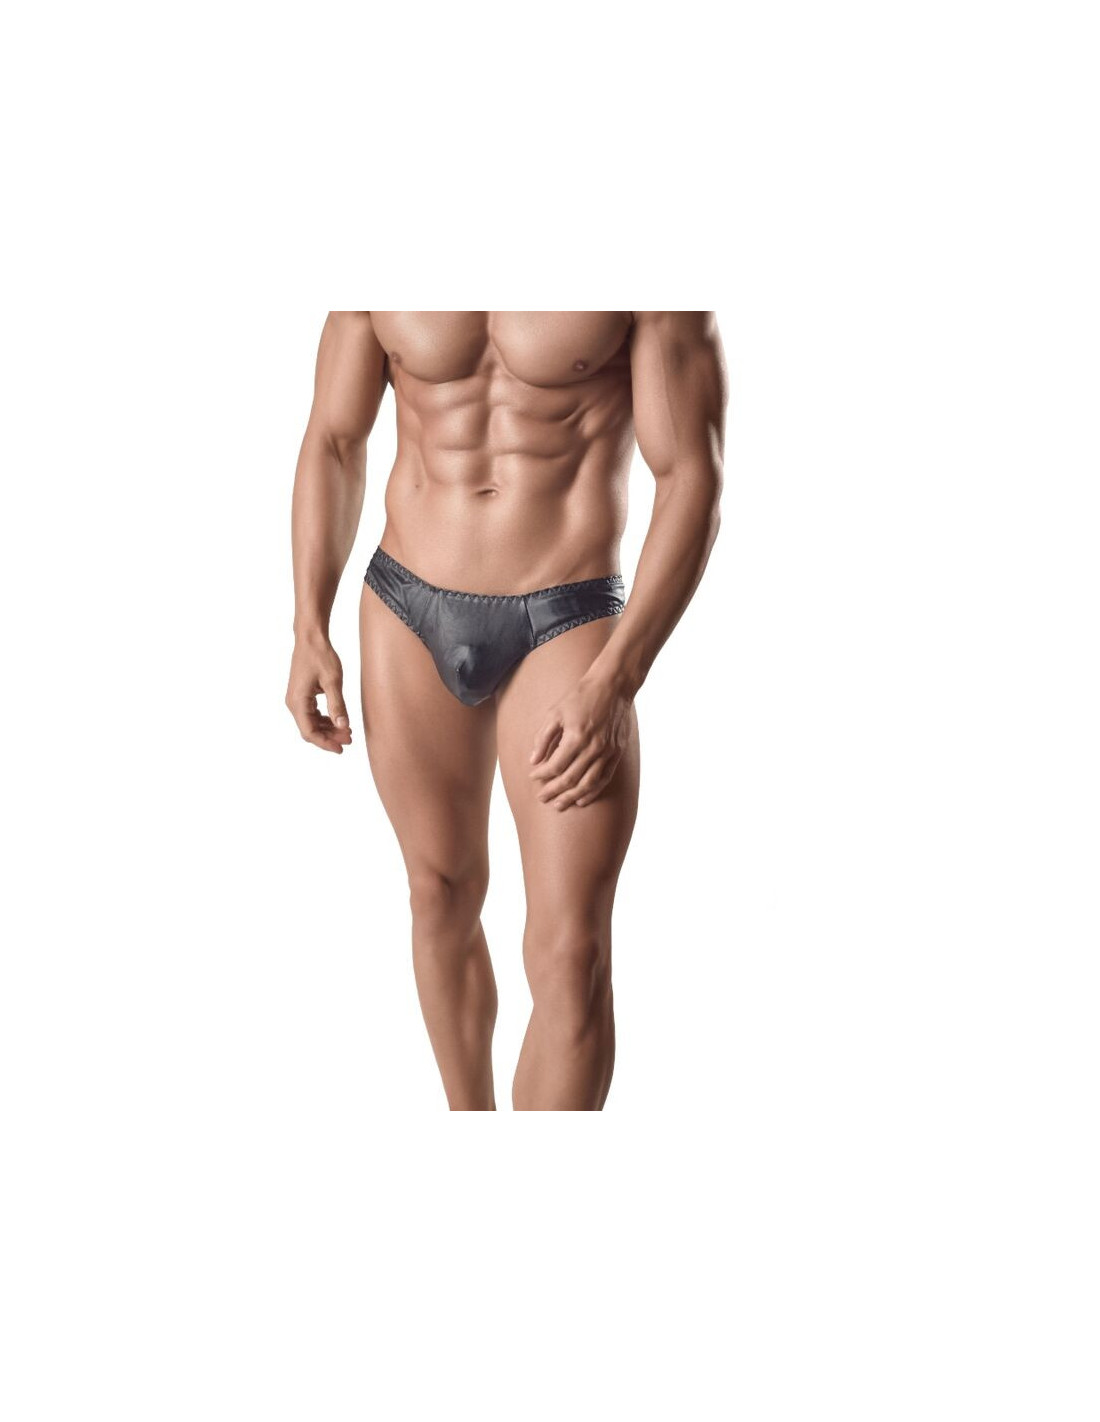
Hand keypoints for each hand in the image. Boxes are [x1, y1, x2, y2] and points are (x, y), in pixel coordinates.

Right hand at [285, 634, 352, 753]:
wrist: (311, 639)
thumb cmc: (321, 656)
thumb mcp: (333, 681)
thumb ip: (338, 705)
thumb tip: (343, 726)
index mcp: (297, 702)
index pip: (309, 732)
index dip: (325, 743)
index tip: (341, 749)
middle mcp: (293, 703)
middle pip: (310, 730)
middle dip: (329, 737)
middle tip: (349, 739)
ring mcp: (296, 699)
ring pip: (311, 723)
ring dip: (328, 729)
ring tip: (347, 731)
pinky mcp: (301, 695)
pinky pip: (311, 714)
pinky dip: (324, 720)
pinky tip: (338, 720)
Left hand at [529, 674, 632, 809]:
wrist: (613, 686)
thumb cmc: (581, 697)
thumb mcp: (555, 712)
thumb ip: (543, 738)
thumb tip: (533, 760)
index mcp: (576, 737)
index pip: (555, 766)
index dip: (541, 775)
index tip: (533, 777)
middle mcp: (593, 748)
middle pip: (569, 779)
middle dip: (553, 791)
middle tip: (541, 797)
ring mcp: (607, 752)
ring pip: (587, 784)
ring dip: (571, 797)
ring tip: (558, 804)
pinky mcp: (616, 753)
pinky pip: (604, 779)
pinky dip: (592, 792)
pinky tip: (581, 800)